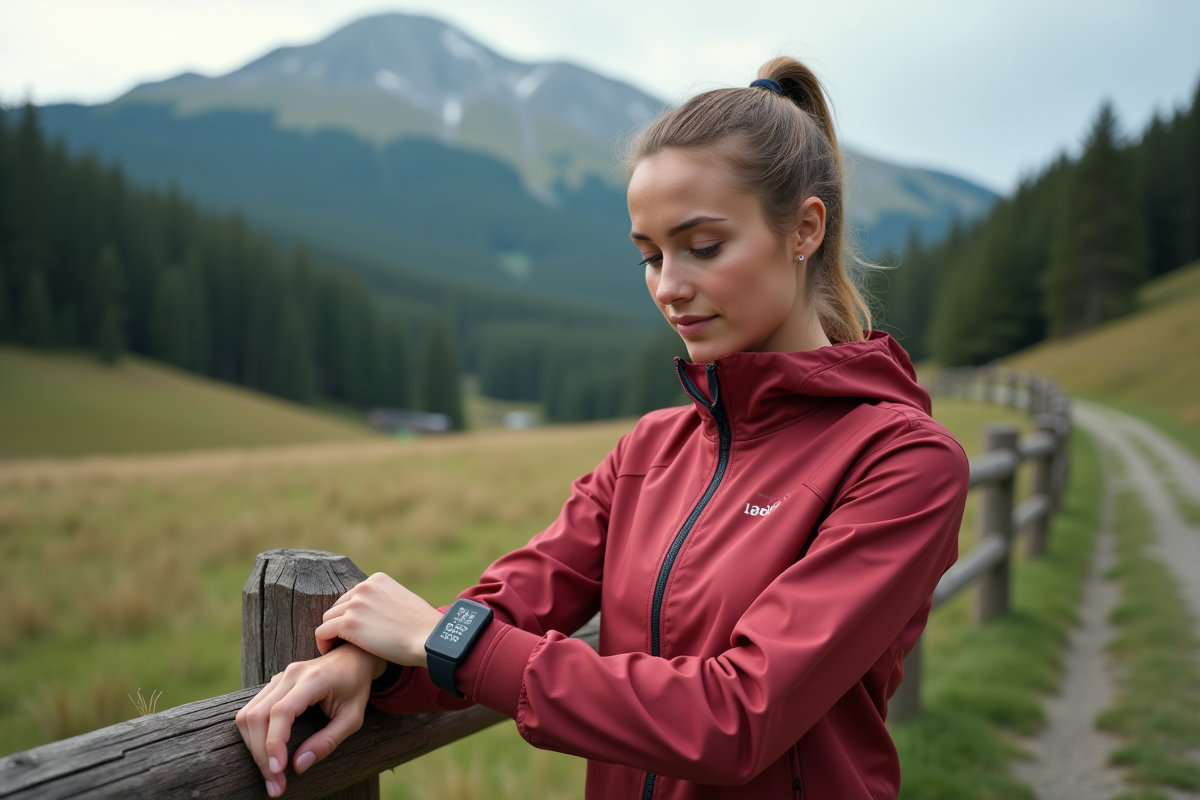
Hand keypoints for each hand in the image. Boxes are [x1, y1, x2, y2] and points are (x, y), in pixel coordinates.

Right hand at [235, 643, 383, 797]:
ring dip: (254, 748)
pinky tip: (266, 754)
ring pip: (248, 714)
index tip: (278, 771)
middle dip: (261, 754)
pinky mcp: (273, 684)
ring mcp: (279, 677)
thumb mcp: (353, 717)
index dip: (274, 743)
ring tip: (270, 774)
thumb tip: (298, 766)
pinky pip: (252, 711)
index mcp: (313, 679)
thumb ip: (328, 741)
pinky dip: (254, 736)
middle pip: (257, 716)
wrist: (353, 656)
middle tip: (274, 784)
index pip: (281, 712)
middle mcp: (291, 674)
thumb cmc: (356, 687)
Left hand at [315, 572, 443, 667]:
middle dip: (340, 624)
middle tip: (346, 643)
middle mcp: (364, 587)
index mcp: (377, 580)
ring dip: (332, 635)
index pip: (352, 596)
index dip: (352, 615)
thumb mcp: (404, 601)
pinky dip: (324, 644)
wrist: (429, 639)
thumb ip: (386, 602)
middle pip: (337, 607)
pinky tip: (332, 653)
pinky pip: (322, 633)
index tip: (356, 632)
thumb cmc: (423, 628)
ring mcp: (355, 604)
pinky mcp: (348, 623)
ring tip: (339, 649)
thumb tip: (377, 615)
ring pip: (327, 619)